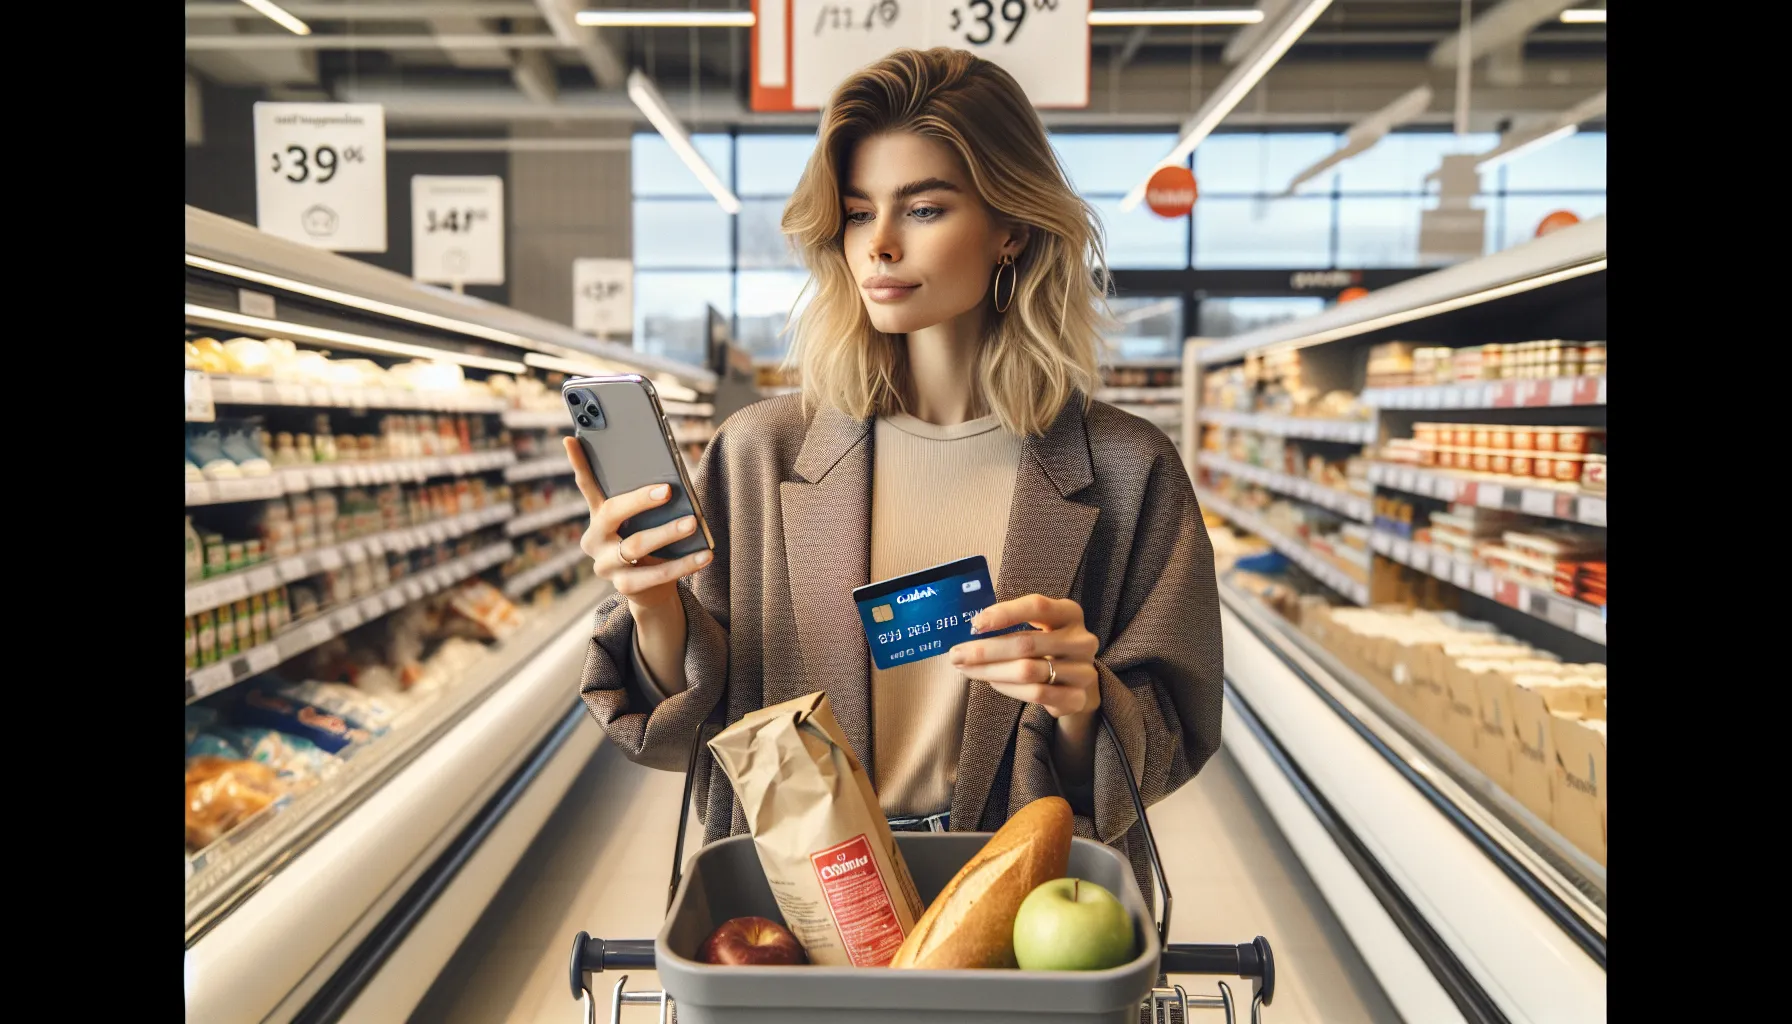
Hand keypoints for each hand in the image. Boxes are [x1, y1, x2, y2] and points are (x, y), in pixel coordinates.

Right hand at [565, 437, 711, 613]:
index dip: (578, 464)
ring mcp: (605, 565)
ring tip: (692, 523)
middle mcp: (595, 540)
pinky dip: (682, 564)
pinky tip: (703, 556)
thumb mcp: (645, 521)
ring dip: (666, 533)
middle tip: (668, 490)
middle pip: (612, 514)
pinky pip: (654, 574)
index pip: (587, 486)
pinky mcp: (623, 586)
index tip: (571, 439)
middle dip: (639, 500)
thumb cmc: (650, 542)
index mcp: (597, 517)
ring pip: (634, 546)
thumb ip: (647, 504)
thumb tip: (672, 483)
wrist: (651, 589)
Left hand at [948, 595, 1099, 719]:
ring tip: (967, 669)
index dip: (1005, 613)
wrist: (1078, 683)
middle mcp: (1081, 640)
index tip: (976, 623)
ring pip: (1028, 671)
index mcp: (1069, 613)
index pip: (1037, 606)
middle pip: (1027, 643)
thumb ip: (1012, 624)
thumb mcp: (1039, 628)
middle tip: (956, 654)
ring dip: (991, 671)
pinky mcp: (1078, 697)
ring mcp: (1083, 670)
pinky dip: (1008, 688)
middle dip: (985, 650)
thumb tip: (970, 628)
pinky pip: (1036, 694)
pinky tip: (992, 682)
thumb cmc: (1048, 648)